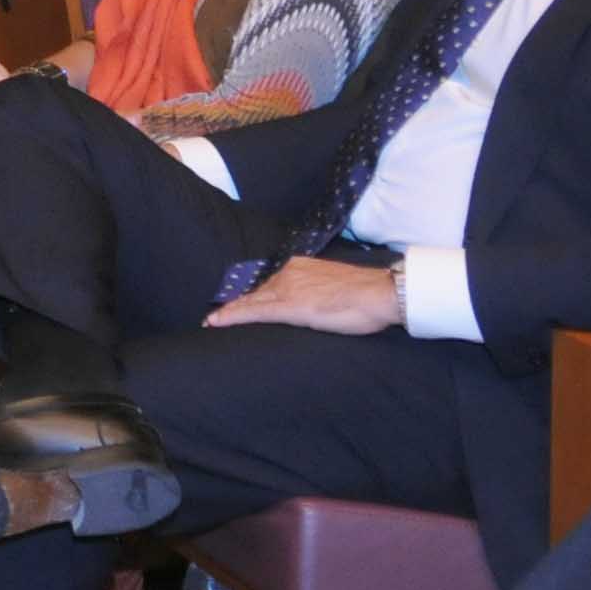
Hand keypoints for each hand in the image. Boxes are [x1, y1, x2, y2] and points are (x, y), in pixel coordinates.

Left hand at [205, 257, 401, 333]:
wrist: (379, 293)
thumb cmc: (366, 294)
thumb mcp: (334, 286)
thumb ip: (317, 289)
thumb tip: (312, 300)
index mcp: (299, 267)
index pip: (269, 283)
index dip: (252, 295)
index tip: (236, 301)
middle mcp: (288, 274)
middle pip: (256, 292)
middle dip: (236, 304)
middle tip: (216, 315)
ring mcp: (287, 289)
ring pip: (250, 302)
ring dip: (230, 312)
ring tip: (211, 321)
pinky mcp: (289, 307)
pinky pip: (254, 312)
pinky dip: (232, 316)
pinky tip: (215, 322)